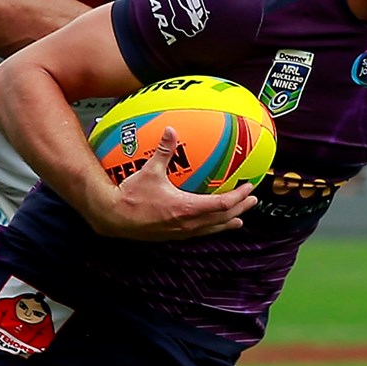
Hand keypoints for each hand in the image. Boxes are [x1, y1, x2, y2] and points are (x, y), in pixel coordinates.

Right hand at [84, 127, 257, 240]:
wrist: (114, 217)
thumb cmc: (131, 195)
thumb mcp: (150, 171)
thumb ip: (164, 150)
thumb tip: (171, 130)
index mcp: (187, 208)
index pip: (222, 204)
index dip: (239, 196)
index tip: (249, 187)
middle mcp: (188, 224)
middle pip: (222, 218)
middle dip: (240, 209)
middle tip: (253, 200)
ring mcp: (181, 232)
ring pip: (212, 229)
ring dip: (227, 222)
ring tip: (239, 219)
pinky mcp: (173, 235)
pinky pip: (199, 232)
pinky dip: (211, 227)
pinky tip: (210, 224)